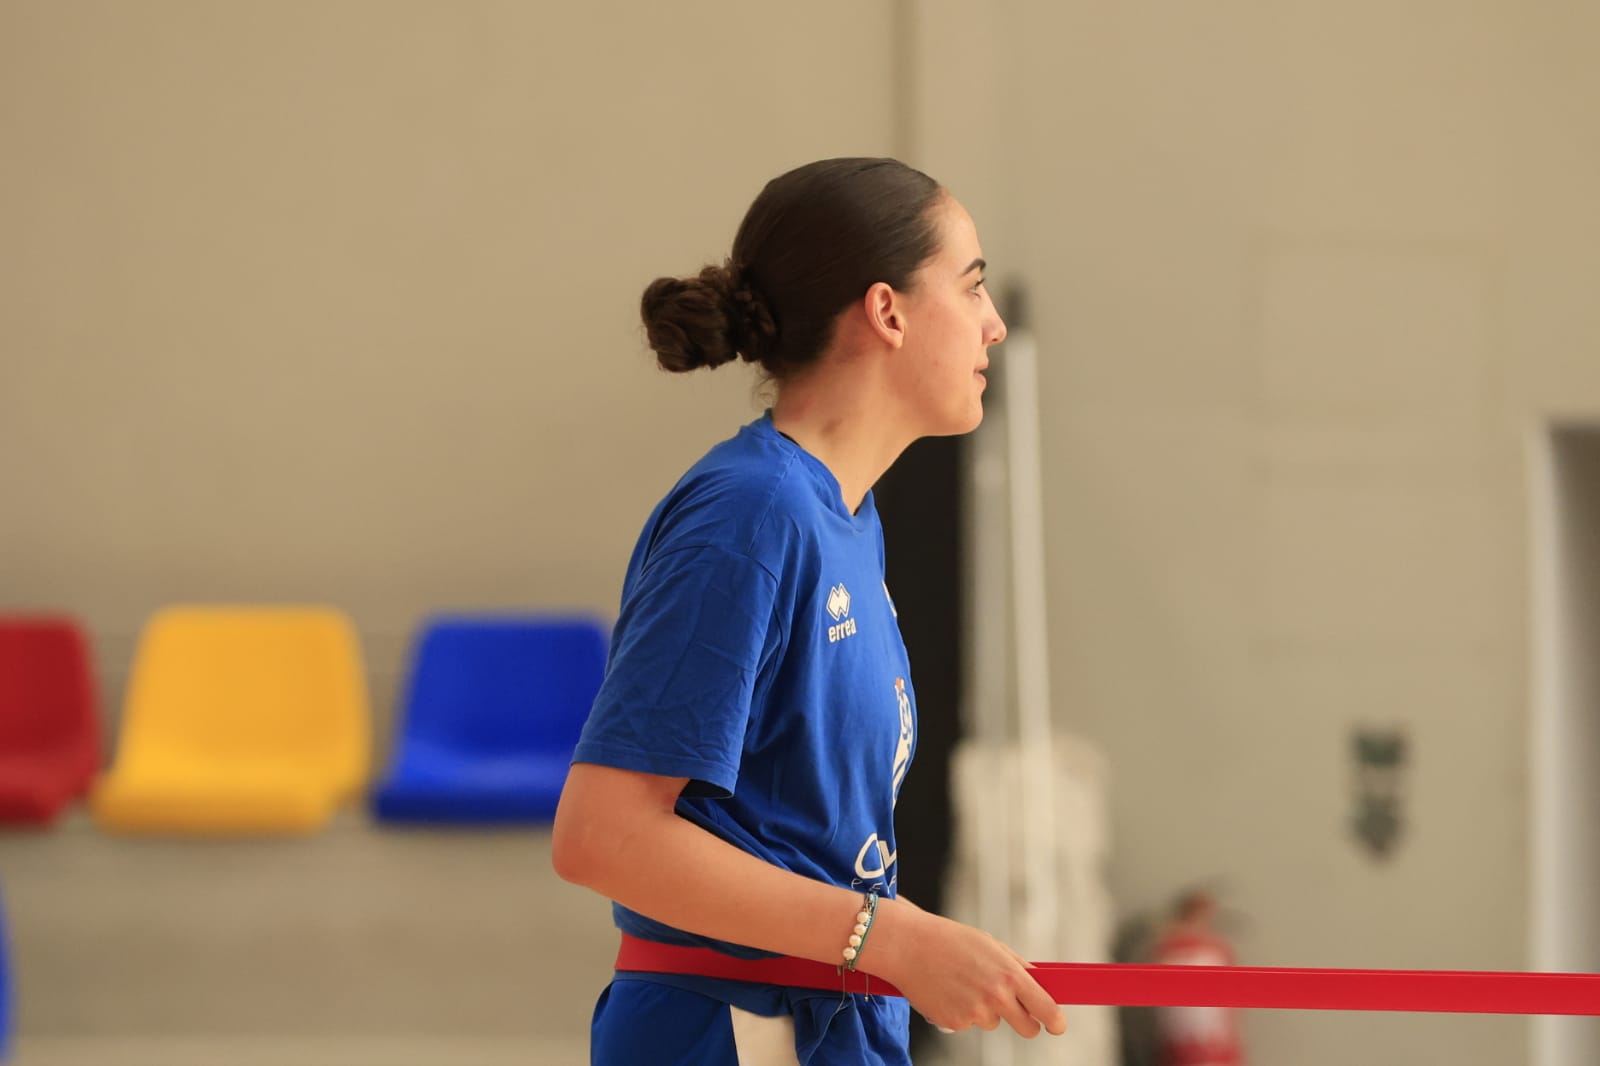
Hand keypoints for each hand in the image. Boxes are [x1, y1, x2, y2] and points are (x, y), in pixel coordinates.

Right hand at [869, 906, 1065, 1037]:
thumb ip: (1016, 966)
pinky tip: (947, 991)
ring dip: (984, 1011)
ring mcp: (974, 1013)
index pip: (1045, 1007)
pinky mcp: (954, 1024)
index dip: (1055, 1020)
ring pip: (992, 1023)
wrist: (907, 946)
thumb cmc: (949, 940)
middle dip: (1026, 1023)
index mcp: (1008, 974)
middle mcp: (995, 997)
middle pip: (1027, 1028)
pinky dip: (961, 1012)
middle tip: (1016, 1012)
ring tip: (962, 984)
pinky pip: (967, 1024)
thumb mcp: (989, 944)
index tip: (1058, 1025)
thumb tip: (1039, 982)